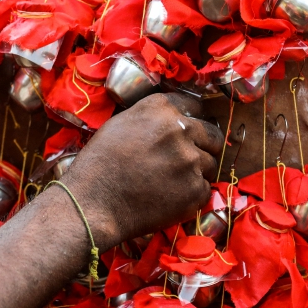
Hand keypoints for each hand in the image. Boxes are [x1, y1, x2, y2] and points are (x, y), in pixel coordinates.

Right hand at [62, 93, 222, 249]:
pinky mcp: (195, 190)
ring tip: (173, 181)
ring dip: (198, 171)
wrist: (94, 203)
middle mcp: (180, 130)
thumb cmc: (99, 163)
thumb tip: (173, 119)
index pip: (195, 105)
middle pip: (212, 134)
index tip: (188, 131)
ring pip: (211, 163)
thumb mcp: (120, 124)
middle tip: (187, 159)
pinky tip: (170, 197)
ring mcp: (191, 160)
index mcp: (160, 109)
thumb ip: (152, 117)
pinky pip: (204, 189)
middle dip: (203, 145)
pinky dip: (191, 194)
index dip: (191, 119)